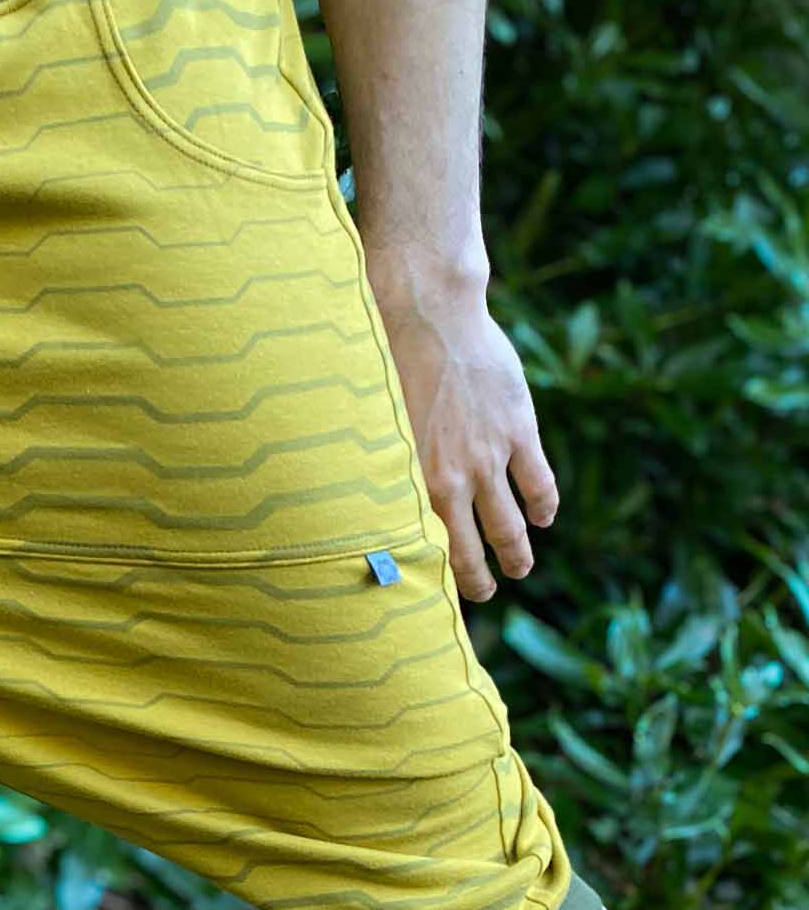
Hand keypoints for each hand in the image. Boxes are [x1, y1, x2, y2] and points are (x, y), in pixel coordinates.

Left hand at [371, 271, 558, 604]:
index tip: (434, 594)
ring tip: (520, 568)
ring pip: (510, 523)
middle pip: (471, 547)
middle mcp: (450, 479)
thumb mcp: (372, 427)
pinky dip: (544, 505)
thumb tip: (365, 497)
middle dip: (480, 578)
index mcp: (407, 482)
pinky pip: (537, 481)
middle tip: (486, 592)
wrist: (426, 315)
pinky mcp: (518, 430)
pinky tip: (544, 517)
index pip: (424, 546)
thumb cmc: (384, 363)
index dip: (433, 575)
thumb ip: (381, 465)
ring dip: (517, 552)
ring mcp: (489, 457)